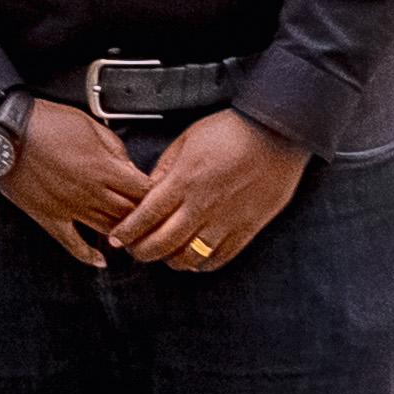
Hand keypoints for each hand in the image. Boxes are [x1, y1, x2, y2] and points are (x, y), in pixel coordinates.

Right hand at [0, 99, 154, 270]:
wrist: (6, 132)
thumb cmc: (45, 122)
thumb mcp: (89, 124)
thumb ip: (114, 147)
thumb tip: (127, 165)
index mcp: (103, 168)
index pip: (142, 190)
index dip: (154, 194)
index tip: (159, 195)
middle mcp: (90, 192)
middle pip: (129, 213)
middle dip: (144, 216)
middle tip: (152, 220)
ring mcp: (70, 208)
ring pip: (108, 229)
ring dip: (123, 235)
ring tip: (133, 237)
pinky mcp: (49, 217)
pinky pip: (72, 243)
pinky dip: (88, 256)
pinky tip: (100, 261)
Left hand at [105, 109, 309, 273]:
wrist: (276, 131)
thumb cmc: (232, 130)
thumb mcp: (187, 139)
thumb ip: (166, 167)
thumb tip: (149, 189)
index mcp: (184, 181)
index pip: (146, 216)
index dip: (127, 232)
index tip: (117, 239)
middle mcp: (202, 204)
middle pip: (163, 242)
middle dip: (143, 252)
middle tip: (136, 252)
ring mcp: (226, 219)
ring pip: (190, 256)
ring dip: (172, 260)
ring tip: (166, 256)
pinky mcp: (248, 227)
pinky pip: (221, 257)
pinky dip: (204, 263)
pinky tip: (196, 260)